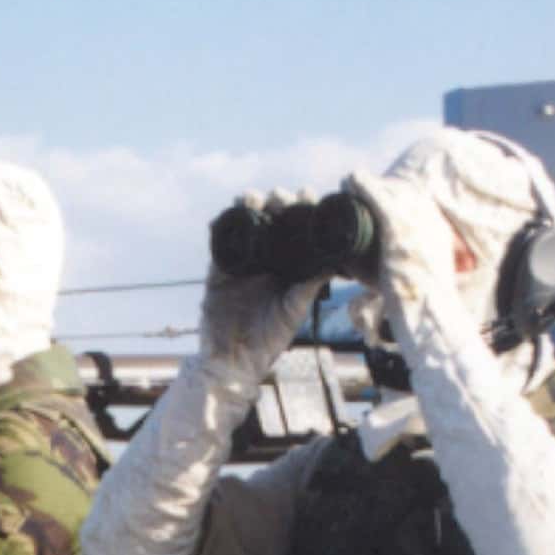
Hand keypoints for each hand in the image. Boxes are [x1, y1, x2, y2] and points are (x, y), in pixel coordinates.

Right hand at [200, 191, 324, 393]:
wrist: (233, 359)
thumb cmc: (269, 339)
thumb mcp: (294, 310)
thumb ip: (310, 288)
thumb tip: (335, 264)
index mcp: (288, 264)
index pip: (297, 228)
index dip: (302, 209)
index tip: (307, 195)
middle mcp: (267, 258)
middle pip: (272, 220)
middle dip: (276, 202)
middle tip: (281, 196)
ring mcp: (243, 261)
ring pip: (247, 225)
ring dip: (250, 207)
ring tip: (255, 198)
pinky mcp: (219, 269)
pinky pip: (221, 242)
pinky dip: (223, 225)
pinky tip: (230, 212)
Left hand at [342, 170, 459, 317]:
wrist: (430, 318)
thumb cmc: (420, 307)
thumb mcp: (420, 280)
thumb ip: (406, 267)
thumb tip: (384, 269)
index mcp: (438, 230)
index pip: (416, 201)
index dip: (394, 195)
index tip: (378, 196)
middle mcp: (430, 221)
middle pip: (403, 192)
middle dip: (381, 187)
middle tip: (359, 188)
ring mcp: (415, 223)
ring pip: (390, 191)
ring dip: (367, 184)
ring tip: (348, 183)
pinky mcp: (399, 230)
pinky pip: (379, 199)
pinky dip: (364, 186)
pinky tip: (350, 180)